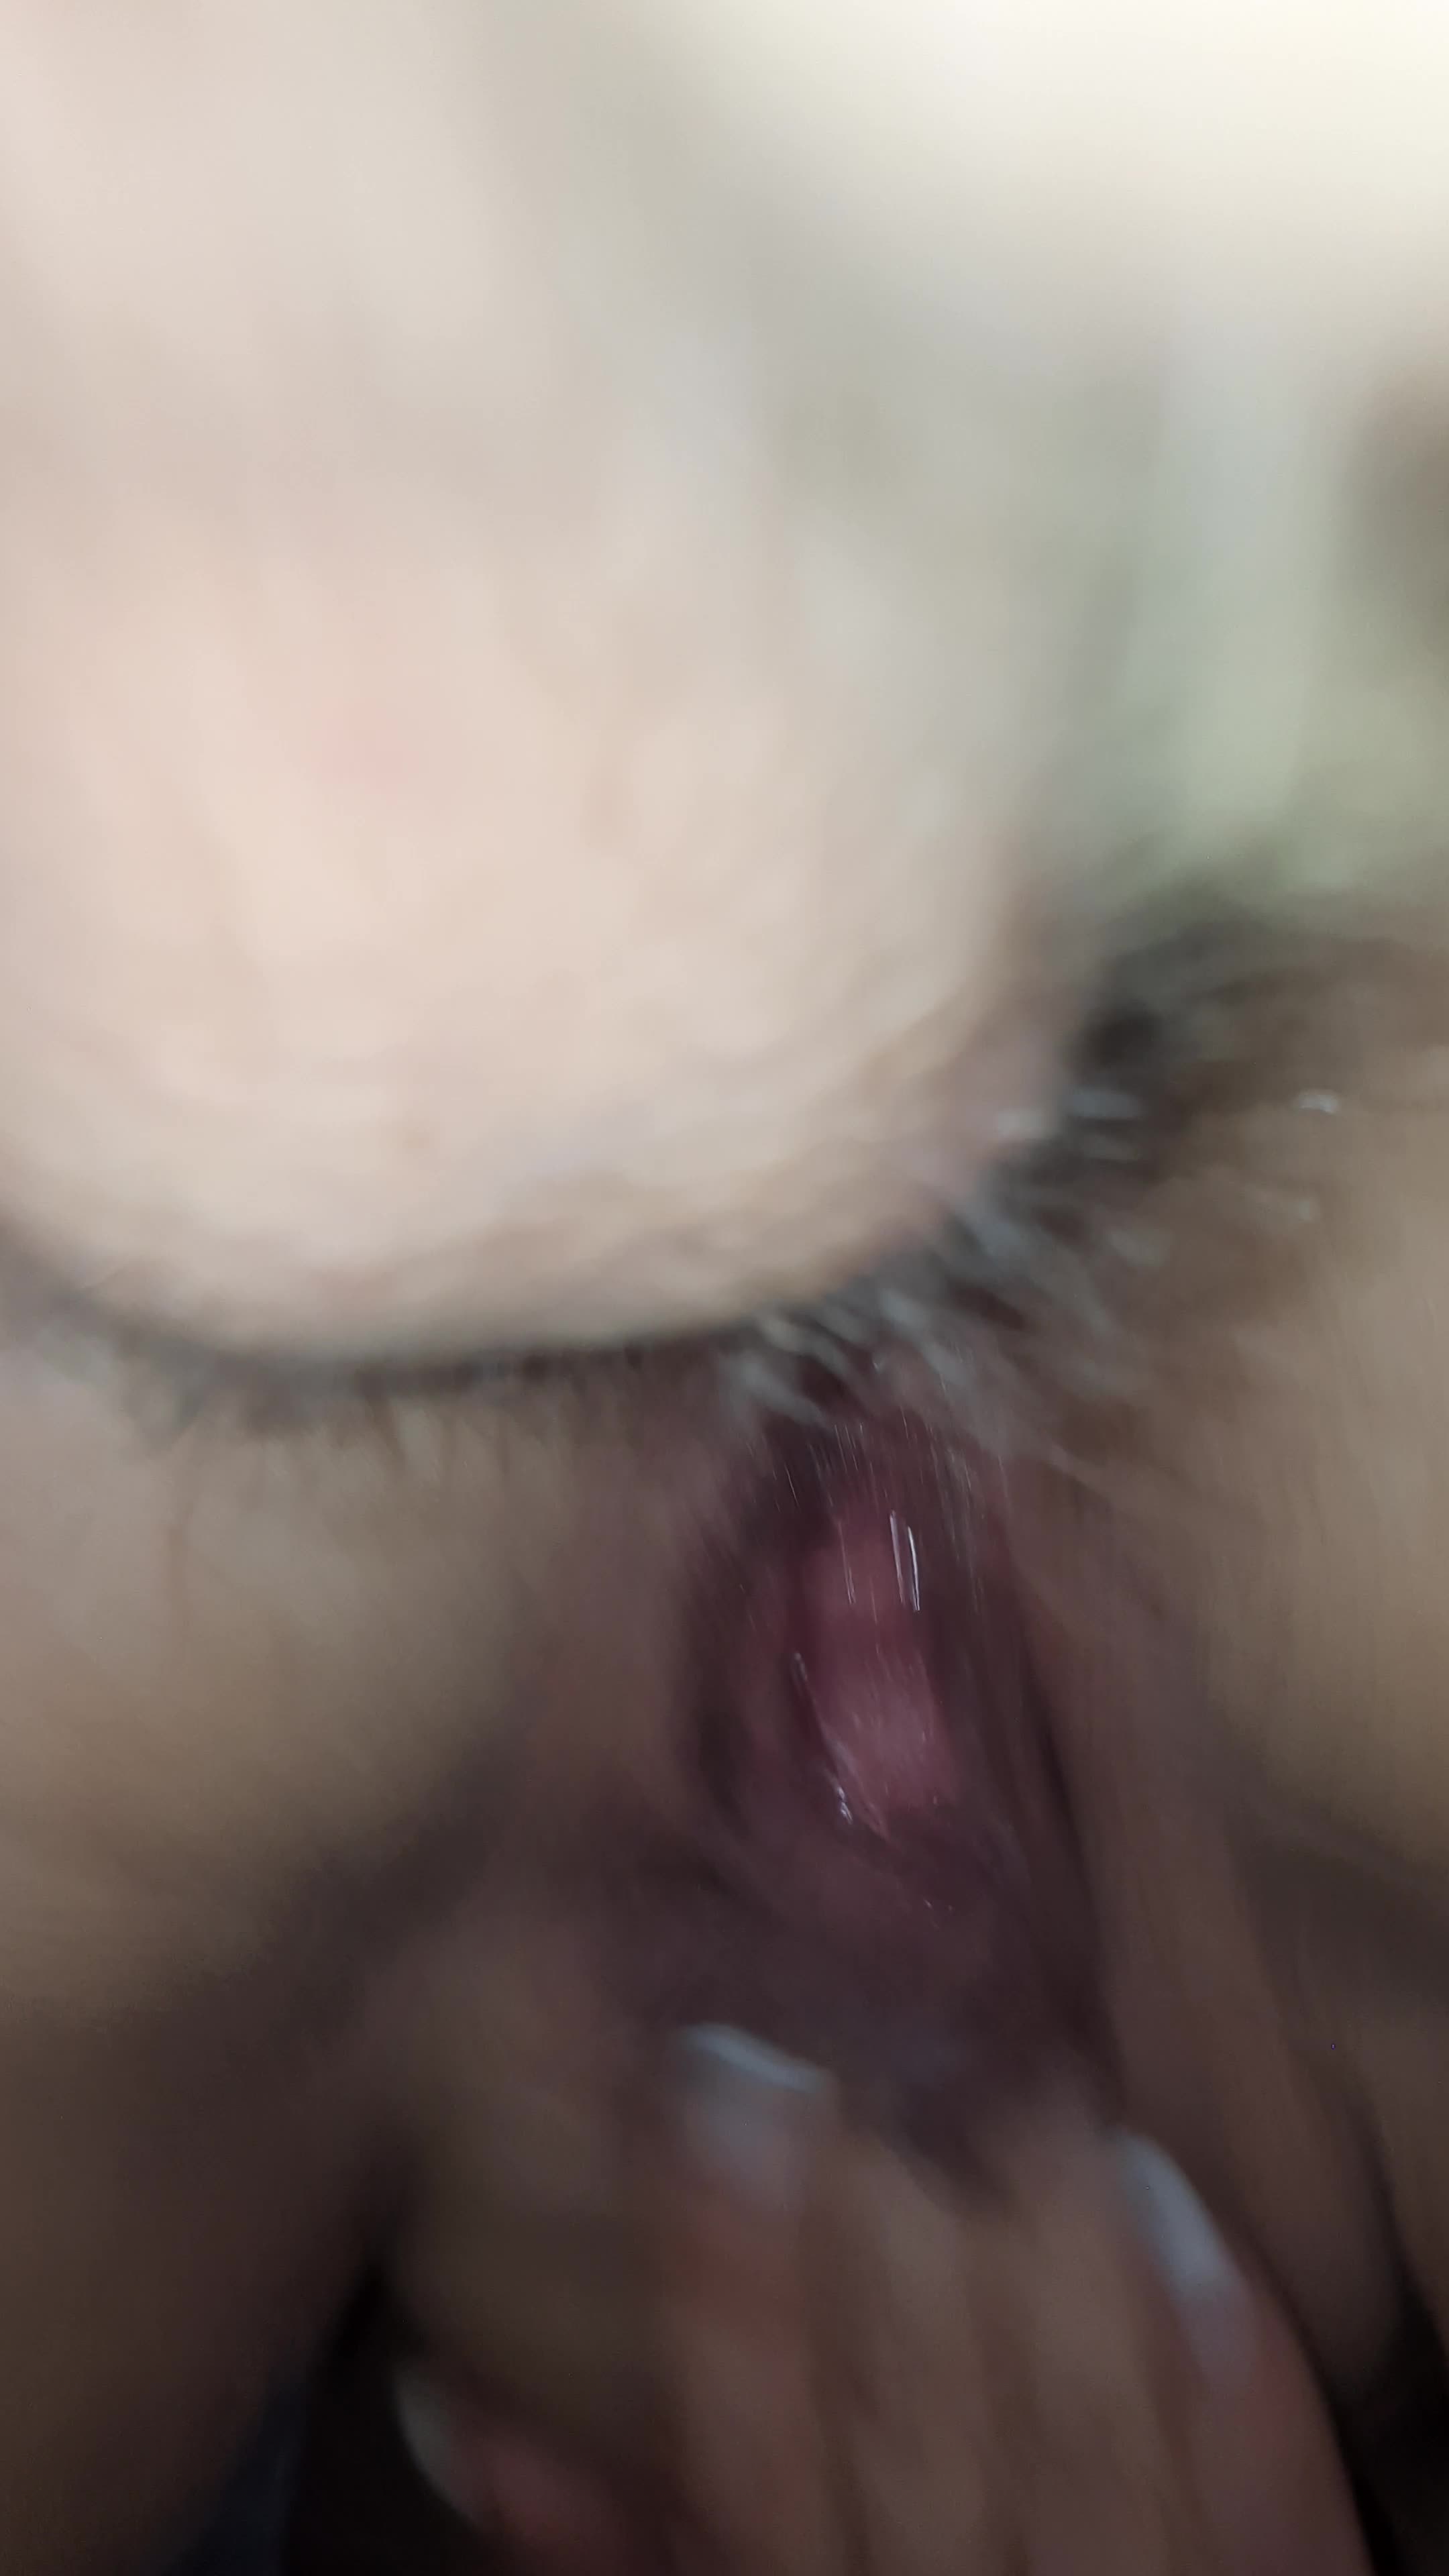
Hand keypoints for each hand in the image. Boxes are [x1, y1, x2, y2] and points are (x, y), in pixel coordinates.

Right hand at [401, 2057, 1369, 2573]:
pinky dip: (1220, 2359)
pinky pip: (1266, 2507)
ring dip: (1040, 2253)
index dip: (724, 2287)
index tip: (711, 2084)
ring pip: (1086, 2447)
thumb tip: (454, 2399)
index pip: (746, 2483)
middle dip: (876, 2235)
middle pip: (918, 2446)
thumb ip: (603, 2535)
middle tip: (849, 2045)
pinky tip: (1163, 2200)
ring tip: (1004, 2080)